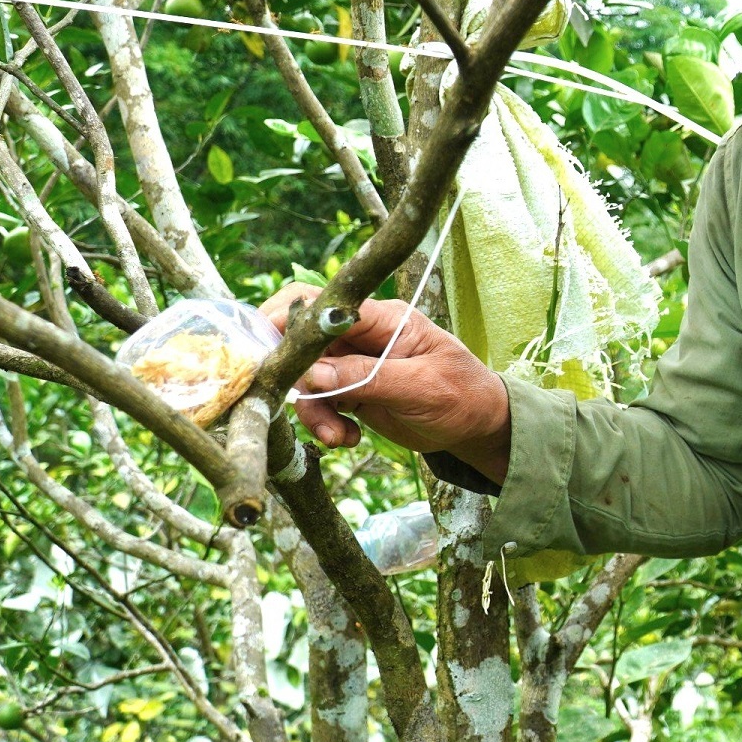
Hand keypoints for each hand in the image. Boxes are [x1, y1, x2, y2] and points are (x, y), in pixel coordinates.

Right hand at [260, 285, 509, 477]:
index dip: (288, 319)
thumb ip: (367, 378)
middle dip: (298, 379)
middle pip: (305, 343)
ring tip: (337, 436)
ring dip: (314, 411)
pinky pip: (319, 402)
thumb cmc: (461, 395)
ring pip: (308, 379)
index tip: (263, 348)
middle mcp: (364, 336)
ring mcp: (355, 363)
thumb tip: (314, 375)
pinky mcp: (351, 389)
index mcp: (384, 319)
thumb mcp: (420, 387)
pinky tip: (347, 438)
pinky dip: (325, 423)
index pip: (325, 303)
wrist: (477, 425)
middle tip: (304, 405)